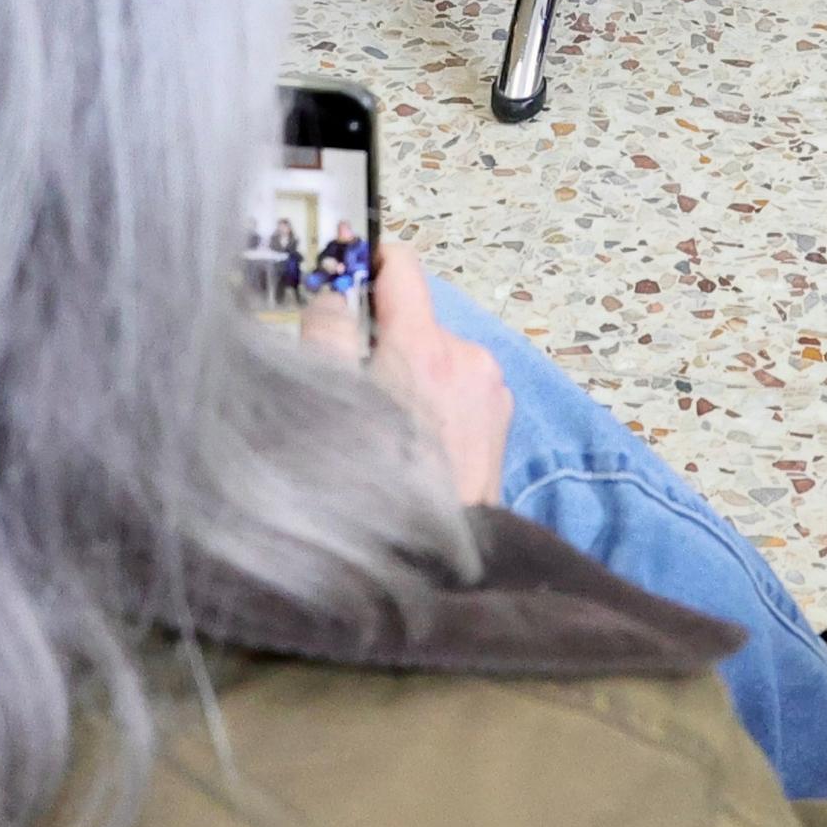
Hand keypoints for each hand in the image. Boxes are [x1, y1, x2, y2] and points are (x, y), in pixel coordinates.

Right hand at [309, 239, 512, 507]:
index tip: (344, 282)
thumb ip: (326, 337)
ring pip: (437, 356)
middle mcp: (467, 358)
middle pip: (415, 319)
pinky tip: (417, 444)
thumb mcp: (327, 404)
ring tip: (385, 428)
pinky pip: (460, 388)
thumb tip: (334, 296)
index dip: (367, 266)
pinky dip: (436, 401)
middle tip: (351, 385)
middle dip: (382, 339)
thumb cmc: (370, 487)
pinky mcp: (500, 421)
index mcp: (423, 347)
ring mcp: (490, 390)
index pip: (401, 266)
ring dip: (410, 374)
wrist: (428, 561)